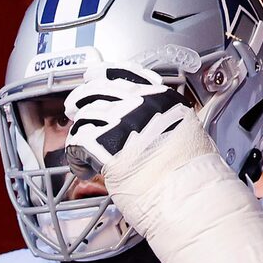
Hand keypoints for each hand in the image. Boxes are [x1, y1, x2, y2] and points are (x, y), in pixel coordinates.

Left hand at [64, 63, 195, 173]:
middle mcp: (138, 103)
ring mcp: (119, 120)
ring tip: (82, 146)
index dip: (103, 73)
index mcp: (159, 97)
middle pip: (97, 89)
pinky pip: (77, 142)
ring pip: (85, 115)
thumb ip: (164, 116)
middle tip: (73, 107)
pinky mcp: (102, 142)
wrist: (183, 190)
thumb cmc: (188, 170)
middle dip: (81, 97)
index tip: (94, 74)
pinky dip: (76, 158)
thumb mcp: (186, 128)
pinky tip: (83, 168)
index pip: (124, 73)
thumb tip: (151, 118)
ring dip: (80, 131)